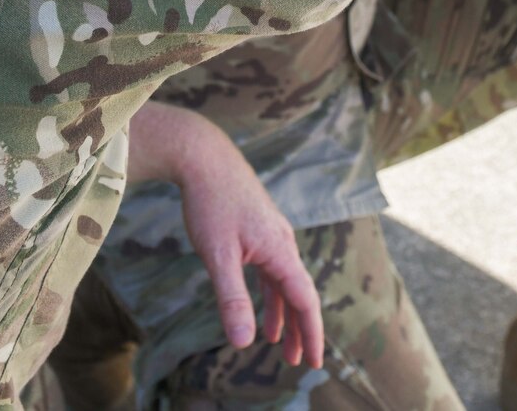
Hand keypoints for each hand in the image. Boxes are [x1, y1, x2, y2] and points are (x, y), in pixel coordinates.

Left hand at [127, 103, 324, 367]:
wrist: (203, 155)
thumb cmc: (210, 202)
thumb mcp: (218, 254)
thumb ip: (233, 298)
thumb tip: (244, 342)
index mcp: (280, 250)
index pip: (305, 300)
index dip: (311, 333)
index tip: (313, 361)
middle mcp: (283, 242)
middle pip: (299, 293)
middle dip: (299, 329)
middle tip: (298, 362)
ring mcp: (271, 234)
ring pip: (284, 282)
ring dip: (282, 313)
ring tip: (276, 343)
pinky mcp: (258, 228)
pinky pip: (271, 268)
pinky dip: (268, 293)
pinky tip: (259, 307)